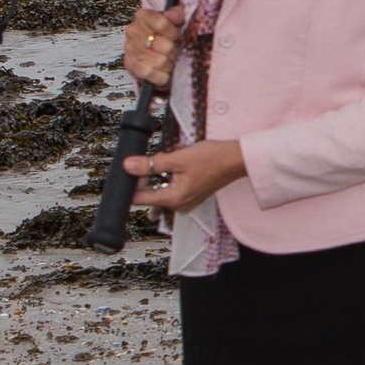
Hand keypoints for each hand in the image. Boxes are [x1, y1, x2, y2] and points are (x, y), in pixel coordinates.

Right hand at [122, 3, 184, 88]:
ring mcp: (129, 48)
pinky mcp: (129, 64)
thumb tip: (178, 15)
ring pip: (160, 61)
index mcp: (143, 16)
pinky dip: (160, 76)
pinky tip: (163, 73)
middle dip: (173, 51)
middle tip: (172, 51)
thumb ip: (177, 15)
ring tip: (168, 61)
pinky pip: (149, 73)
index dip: (173, 33)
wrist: (153, 52)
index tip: (176, 36)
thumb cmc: (165, 36)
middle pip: (164, 45)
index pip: (161, 24)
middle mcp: (133, 30)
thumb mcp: (173, 22)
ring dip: (168, 64)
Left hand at [125, 138, 245, 214]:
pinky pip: (171, 187)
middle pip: (149, 193)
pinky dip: (169, 175)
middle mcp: (178, 205)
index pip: (138, 198)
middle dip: (147, 175)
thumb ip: (150, 164)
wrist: (236, 159)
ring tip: (172, 160)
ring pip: (159, 188)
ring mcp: (185, 201)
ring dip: (159, 174)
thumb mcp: (177, 158)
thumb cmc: (213, 159)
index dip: (131, 182)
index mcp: (173, 199)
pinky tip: (178, 164)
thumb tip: (128, 166)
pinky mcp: (190, 194)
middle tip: (158, 159)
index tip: (132, 168)